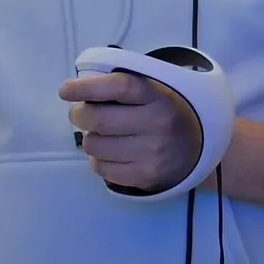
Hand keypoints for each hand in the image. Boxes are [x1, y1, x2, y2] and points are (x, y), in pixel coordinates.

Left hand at [58, 72, 203, 192]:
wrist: (198, 149)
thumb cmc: (164, 113)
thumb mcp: (154, 92)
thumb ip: (122, 87)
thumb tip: (79, 89)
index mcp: (158, 97)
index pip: (119, 87)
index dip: (87, 87)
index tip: (65, 90)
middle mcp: (156, 125)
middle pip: (99, 120)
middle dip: (79, 115)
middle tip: (80, 114)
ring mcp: (151, 154)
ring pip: (94, 146)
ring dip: (90, 139)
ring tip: (101, 136)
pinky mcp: (145, 177)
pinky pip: (101, 169)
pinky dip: (98, 159)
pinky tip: (110, 153)